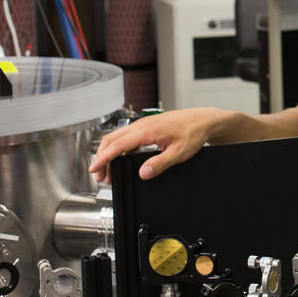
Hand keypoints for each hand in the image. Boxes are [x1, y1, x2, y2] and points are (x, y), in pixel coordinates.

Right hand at [89, 108, 225, 183]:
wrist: (203, 120)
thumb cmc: (193, 133)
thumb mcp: (178, 153)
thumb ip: (160, 164)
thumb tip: (143, 174)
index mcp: (147, 131)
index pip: (118, 145)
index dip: (104, 158)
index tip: (94, 169)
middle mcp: (141, 125)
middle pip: (112, 140)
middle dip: (102, 158)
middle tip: (100, 176)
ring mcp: (142, 125)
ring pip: (117, 137)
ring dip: (109, 153)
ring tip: (108, 171)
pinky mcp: (146, 127)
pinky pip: (125, 136)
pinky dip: (117, 148)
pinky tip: (119, 159)